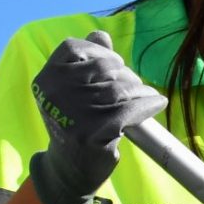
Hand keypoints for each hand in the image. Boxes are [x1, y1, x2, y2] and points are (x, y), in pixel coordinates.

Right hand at [27, 32, 165, 203]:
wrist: (70, 169)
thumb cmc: (76, 124)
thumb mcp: (73, 91)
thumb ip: (86, 61)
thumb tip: (100, 34)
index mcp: (46, 79)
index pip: (73, 47)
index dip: (100, 53)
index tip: (115, 65)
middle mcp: (55, 93)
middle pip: (103, 68)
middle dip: (126, 74)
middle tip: (135, 87)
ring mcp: (73, 113)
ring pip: (120, 88)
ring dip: (140, 90)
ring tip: (146, 95)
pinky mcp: (93, 131)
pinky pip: (130, 109)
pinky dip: (148, 104)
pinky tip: (157, 103)